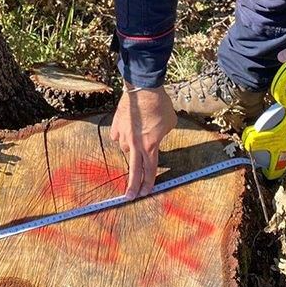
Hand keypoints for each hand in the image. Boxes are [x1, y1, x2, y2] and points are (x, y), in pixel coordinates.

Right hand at [109, 84, 176, 198]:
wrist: (144, 88)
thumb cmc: (160, 105)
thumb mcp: (169, 124)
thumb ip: (161, 136)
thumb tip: (156, 137)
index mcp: (150, 147)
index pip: (150, 170)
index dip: (149, 182)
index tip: (146, 193)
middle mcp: (135, 144)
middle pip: (134, 170)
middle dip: (133, 186)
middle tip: (129, 197)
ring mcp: (123, 135)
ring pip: (126, 148)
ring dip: (131, 148)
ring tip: (138, 137)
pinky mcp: (116, 125)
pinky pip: (117, 135)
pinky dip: (121, 136)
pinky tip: (125, 131)